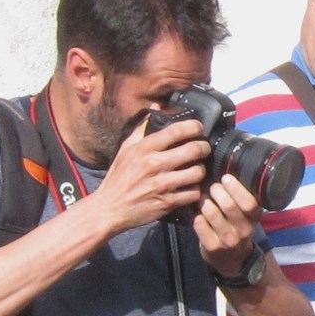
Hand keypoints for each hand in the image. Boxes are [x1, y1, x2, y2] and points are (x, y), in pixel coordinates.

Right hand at [97, 116, 209, 232]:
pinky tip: (191, 187)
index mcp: (145, 148)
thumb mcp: (126, 149)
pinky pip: (194, 193)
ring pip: (198, 172)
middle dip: (204, 147)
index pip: (177, 130)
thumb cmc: (119, 177)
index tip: (198, 128)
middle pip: (194, 149)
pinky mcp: (168, 202)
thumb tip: (156, 107)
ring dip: (201, 170)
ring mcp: (163, 184)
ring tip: (197, 169)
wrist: (110, 208)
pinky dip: (196, 190)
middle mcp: (155, 164)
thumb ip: (142, 127)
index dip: (194, 126)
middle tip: (203, 149)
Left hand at [192, 174, 262, 276]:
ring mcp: (227, 240)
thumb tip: (226, 169)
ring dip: (204, 201)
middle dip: (216, 191)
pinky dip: (195, 215)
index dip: (236, 188)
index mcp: (254, 218)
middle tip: (212, 187)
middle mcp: (243, 230)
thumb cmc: (237, 228)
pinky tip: (197, 213)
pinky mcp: (212, 248)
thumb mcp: (246, 215)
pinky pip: (199, 224)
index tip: (226, 178)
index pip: (249, 202)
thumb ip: (240, 198)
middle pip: (229, 206)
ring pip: (211, 213)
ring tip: (202, 198)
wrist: (233, 260)